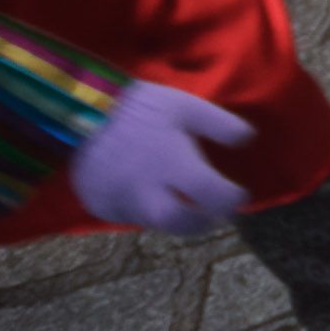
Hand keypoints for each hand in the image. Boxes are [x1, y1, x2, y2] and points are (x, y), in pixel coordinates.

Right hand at [69, 81, 255, 235]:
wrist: (80, 110)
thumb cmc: (139, 106)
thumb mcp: (185, 106)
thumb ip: (220, 125)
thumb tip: (250, 139)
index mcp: (173, 165)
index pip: (213, 195)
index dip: (232, 199)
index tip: (241, 195)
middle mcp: (147, 192)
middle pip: (181, 224)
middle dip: (202, 223)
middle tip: (212, 212)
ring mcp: (120, 202)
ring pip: (155, 223)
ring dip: (173, 216)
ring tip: (182, 199)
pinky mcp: (100, 206)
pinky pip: (129, 217)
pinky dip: (145, 210)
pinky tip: (149, 193)